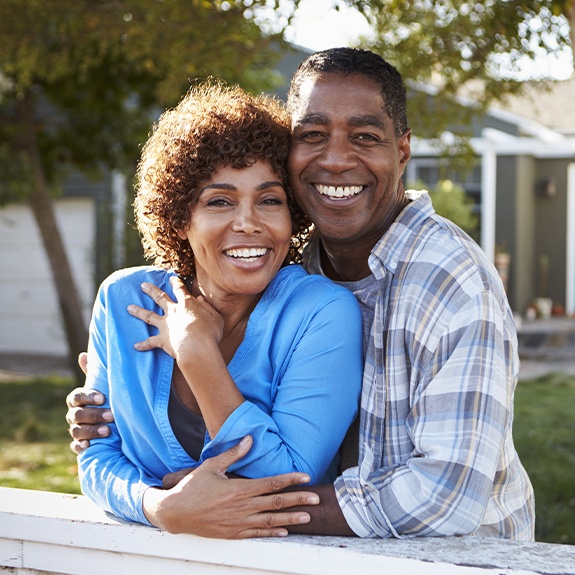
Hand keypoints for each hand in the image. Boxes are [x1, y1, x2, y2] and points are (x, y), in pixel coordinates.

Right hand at [66, 352, 113, 453]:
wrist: (111, 422)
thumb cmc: (106, 399)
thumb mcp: (102, 386)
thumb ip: (94, 372)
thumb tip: (83, 354)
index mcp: (77, 399)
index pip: (77, 396)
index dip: (88, 397)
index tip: (102, 398)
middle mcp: (73, 414)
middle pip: (78, 414)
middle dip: (94, 415)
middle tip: (111, 415)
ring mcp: (75, 429)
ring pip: (77, 431)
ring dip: (92, 431)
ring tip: (108, 431)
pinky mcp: (79, 444)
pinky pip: (75, 446)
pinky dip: (81, 446)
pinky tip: (89, 445)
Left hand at [128, 277, 223, 360]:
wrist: (197, 347)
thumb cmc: (210, 332)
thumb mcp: (215, 316)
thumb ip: (208, 307)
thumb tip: (200, 300)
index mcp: (187, 304)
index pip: (180, 289)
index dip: (176, 283)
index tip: (171, 278)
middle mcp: (173, 312)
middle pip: (160, 297)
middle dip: (151, 290)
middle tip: (142, 285)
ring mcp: (165, 326)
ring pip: (149, 316)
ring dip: (138, 311)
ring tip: (128, 307)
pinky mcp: (162, 340)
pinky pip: (150, 342)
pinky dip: (143, 344)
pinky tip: (135, 346)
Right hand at [144, 435, 319, 538]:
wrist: (175, 513)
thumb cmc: (192, 487)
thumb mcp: (212, 465)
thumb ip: (233, 453)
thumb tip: (250, 438)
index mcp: (239, 489)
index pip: (272, 483)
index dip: (290, 480)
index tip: (305, 477)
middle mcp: (242, 507)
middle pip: (276, 504)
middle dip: (298, 500)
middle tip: (316, 500)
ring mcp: (238, 522)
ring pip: (270, 521)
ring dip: (290, 519)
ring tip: (307, 517)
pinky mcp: (232, 533)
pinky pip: (257, 534)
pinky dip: (272, 533)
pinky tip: (284, 532)